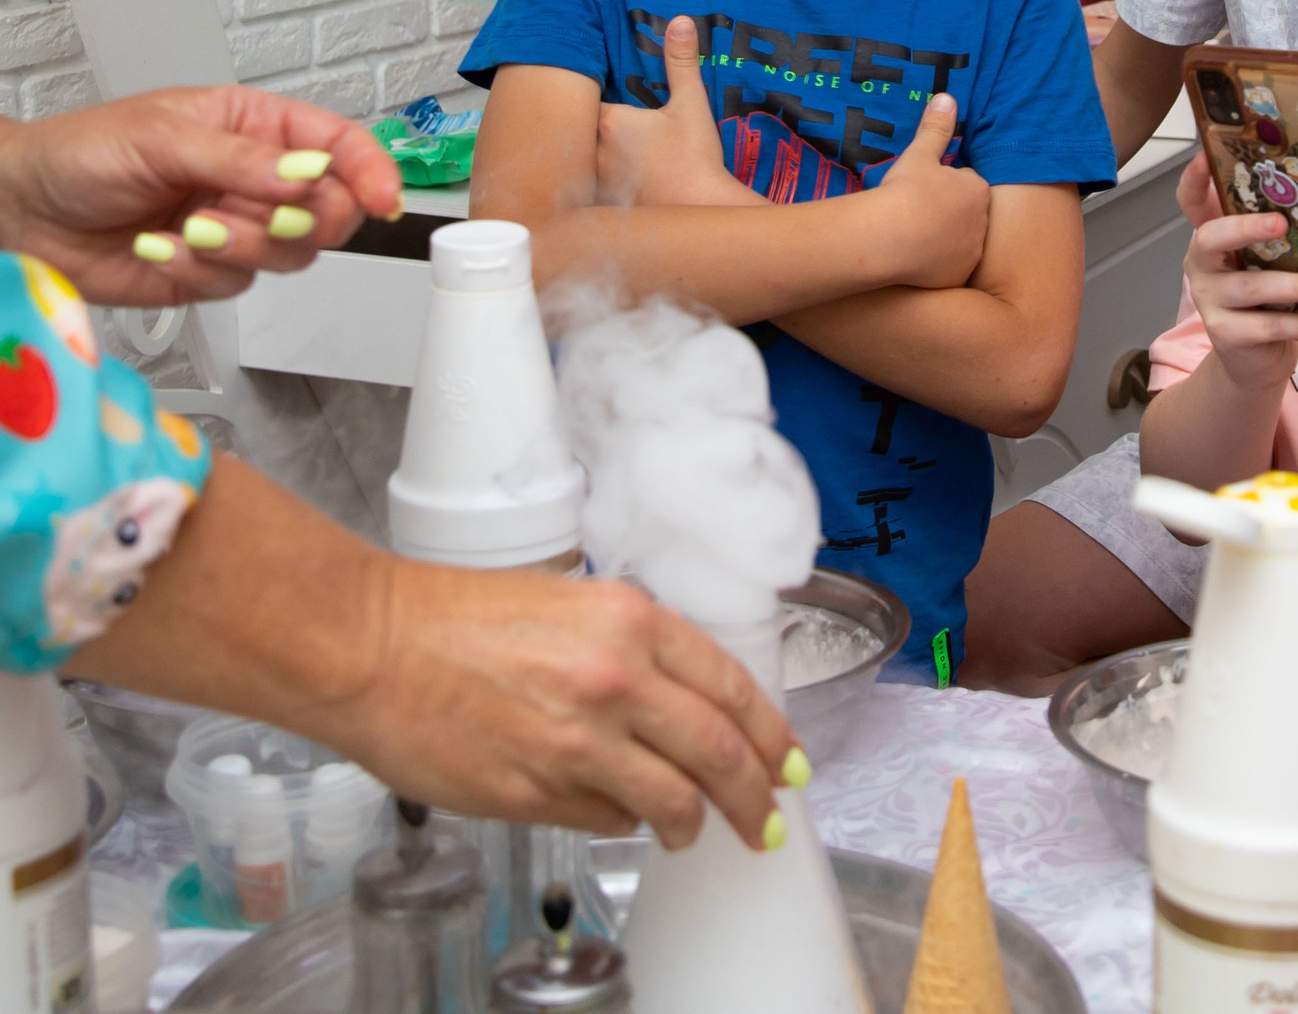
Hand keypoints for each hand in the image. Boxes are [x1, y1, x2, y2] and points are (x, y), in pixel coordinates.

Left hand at [0, 86, 401, 305]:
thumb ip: (238, 159)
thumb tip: (306, 174)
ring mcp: (239, 227)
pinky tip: (160, 249)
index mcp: (256, 127)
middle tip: (268, 215)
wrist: (24, 211)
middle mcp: (257, 179)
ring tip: (192, 231)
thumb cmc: (81, 153)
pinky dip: (200, 271)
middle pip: (333, 208)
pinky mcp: (213, 272)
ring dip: (246, 246)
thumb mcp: (161, 137)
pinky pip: (241, 283)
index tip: (381, 198)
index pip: (340, 144)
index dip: (371, 171)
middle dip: (306, 219)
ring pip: (294, 252)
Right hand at [318, 564, 801, 850]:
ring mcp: (576, 743)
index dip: (771, 734)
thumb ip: (636, 650)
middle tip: (768, 821)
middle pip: (719, 754)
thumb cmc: (455, 618)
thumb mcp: (571, 604)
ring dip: (693, 824)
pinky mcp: (535, 792)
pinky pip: (607, 820)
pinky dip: (624, 822)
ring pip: (672, 801)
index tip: (789, 762)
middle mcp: (615, 681)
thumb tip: (689, 705)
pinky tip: (618, 813)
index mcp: (632, 623)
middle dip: (756, 798)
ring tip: (692, 830)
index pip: (732, 689)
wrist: (370, 646)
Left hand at [597, 17, 759, 208]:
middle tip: (603, 129)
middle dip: (584, 129)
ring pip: (579, 163)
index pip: (583, 103)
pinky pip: (588, 191)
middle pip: (575, 133)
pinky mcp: (602, 207)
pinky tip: (615, 186)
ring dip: (588, 158)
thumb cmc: (696, 157)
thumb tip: (681, 20)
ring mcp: (595, 183)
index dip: (589, 101)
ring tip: (608, 157)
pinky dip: (594, 187)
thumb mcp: (692, 105)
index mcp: (610, 122)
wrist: (703, 210)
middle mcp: (593, 152)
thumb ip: (681, 62)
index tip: (600, 99)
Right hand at [871, 92, 989, 288]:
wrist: (889, 238)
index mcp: (976, 190)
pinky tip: (913, 260)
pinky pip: (948, 268)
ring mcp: (971, 252)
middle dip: (946, 214)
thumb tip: (947, 97)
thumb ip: (935, 128)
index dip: (943, 186)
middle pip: (964, 215)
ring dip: (942, 240)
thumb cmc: (905, 192)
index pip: (965, 183)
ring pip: (959, 242)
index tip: (922, 190)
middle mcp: (982, 223)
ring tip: (912, 237)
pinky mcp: (956, 277)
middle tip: (916, 213)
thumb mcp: (919, 154)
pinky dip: (935, 265)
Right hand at [1175, 151, 1297, 392]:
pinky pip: (1269, 327)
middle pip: (1211, 238)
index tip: (1205, 155)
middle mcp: (1202, 265)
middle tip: (1281, 223)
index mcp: (1213, 238)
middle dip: (1245, 227)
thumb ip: (1280, 237)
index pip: (1191, 202)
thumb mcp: (1268, 261)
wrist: (1252, 361)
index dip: (1194, 178)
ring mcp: (1210, 300)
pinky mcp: (1226, 334)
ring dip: (1296, 285)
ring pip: (1251, 288)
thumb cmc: (1266, 300)